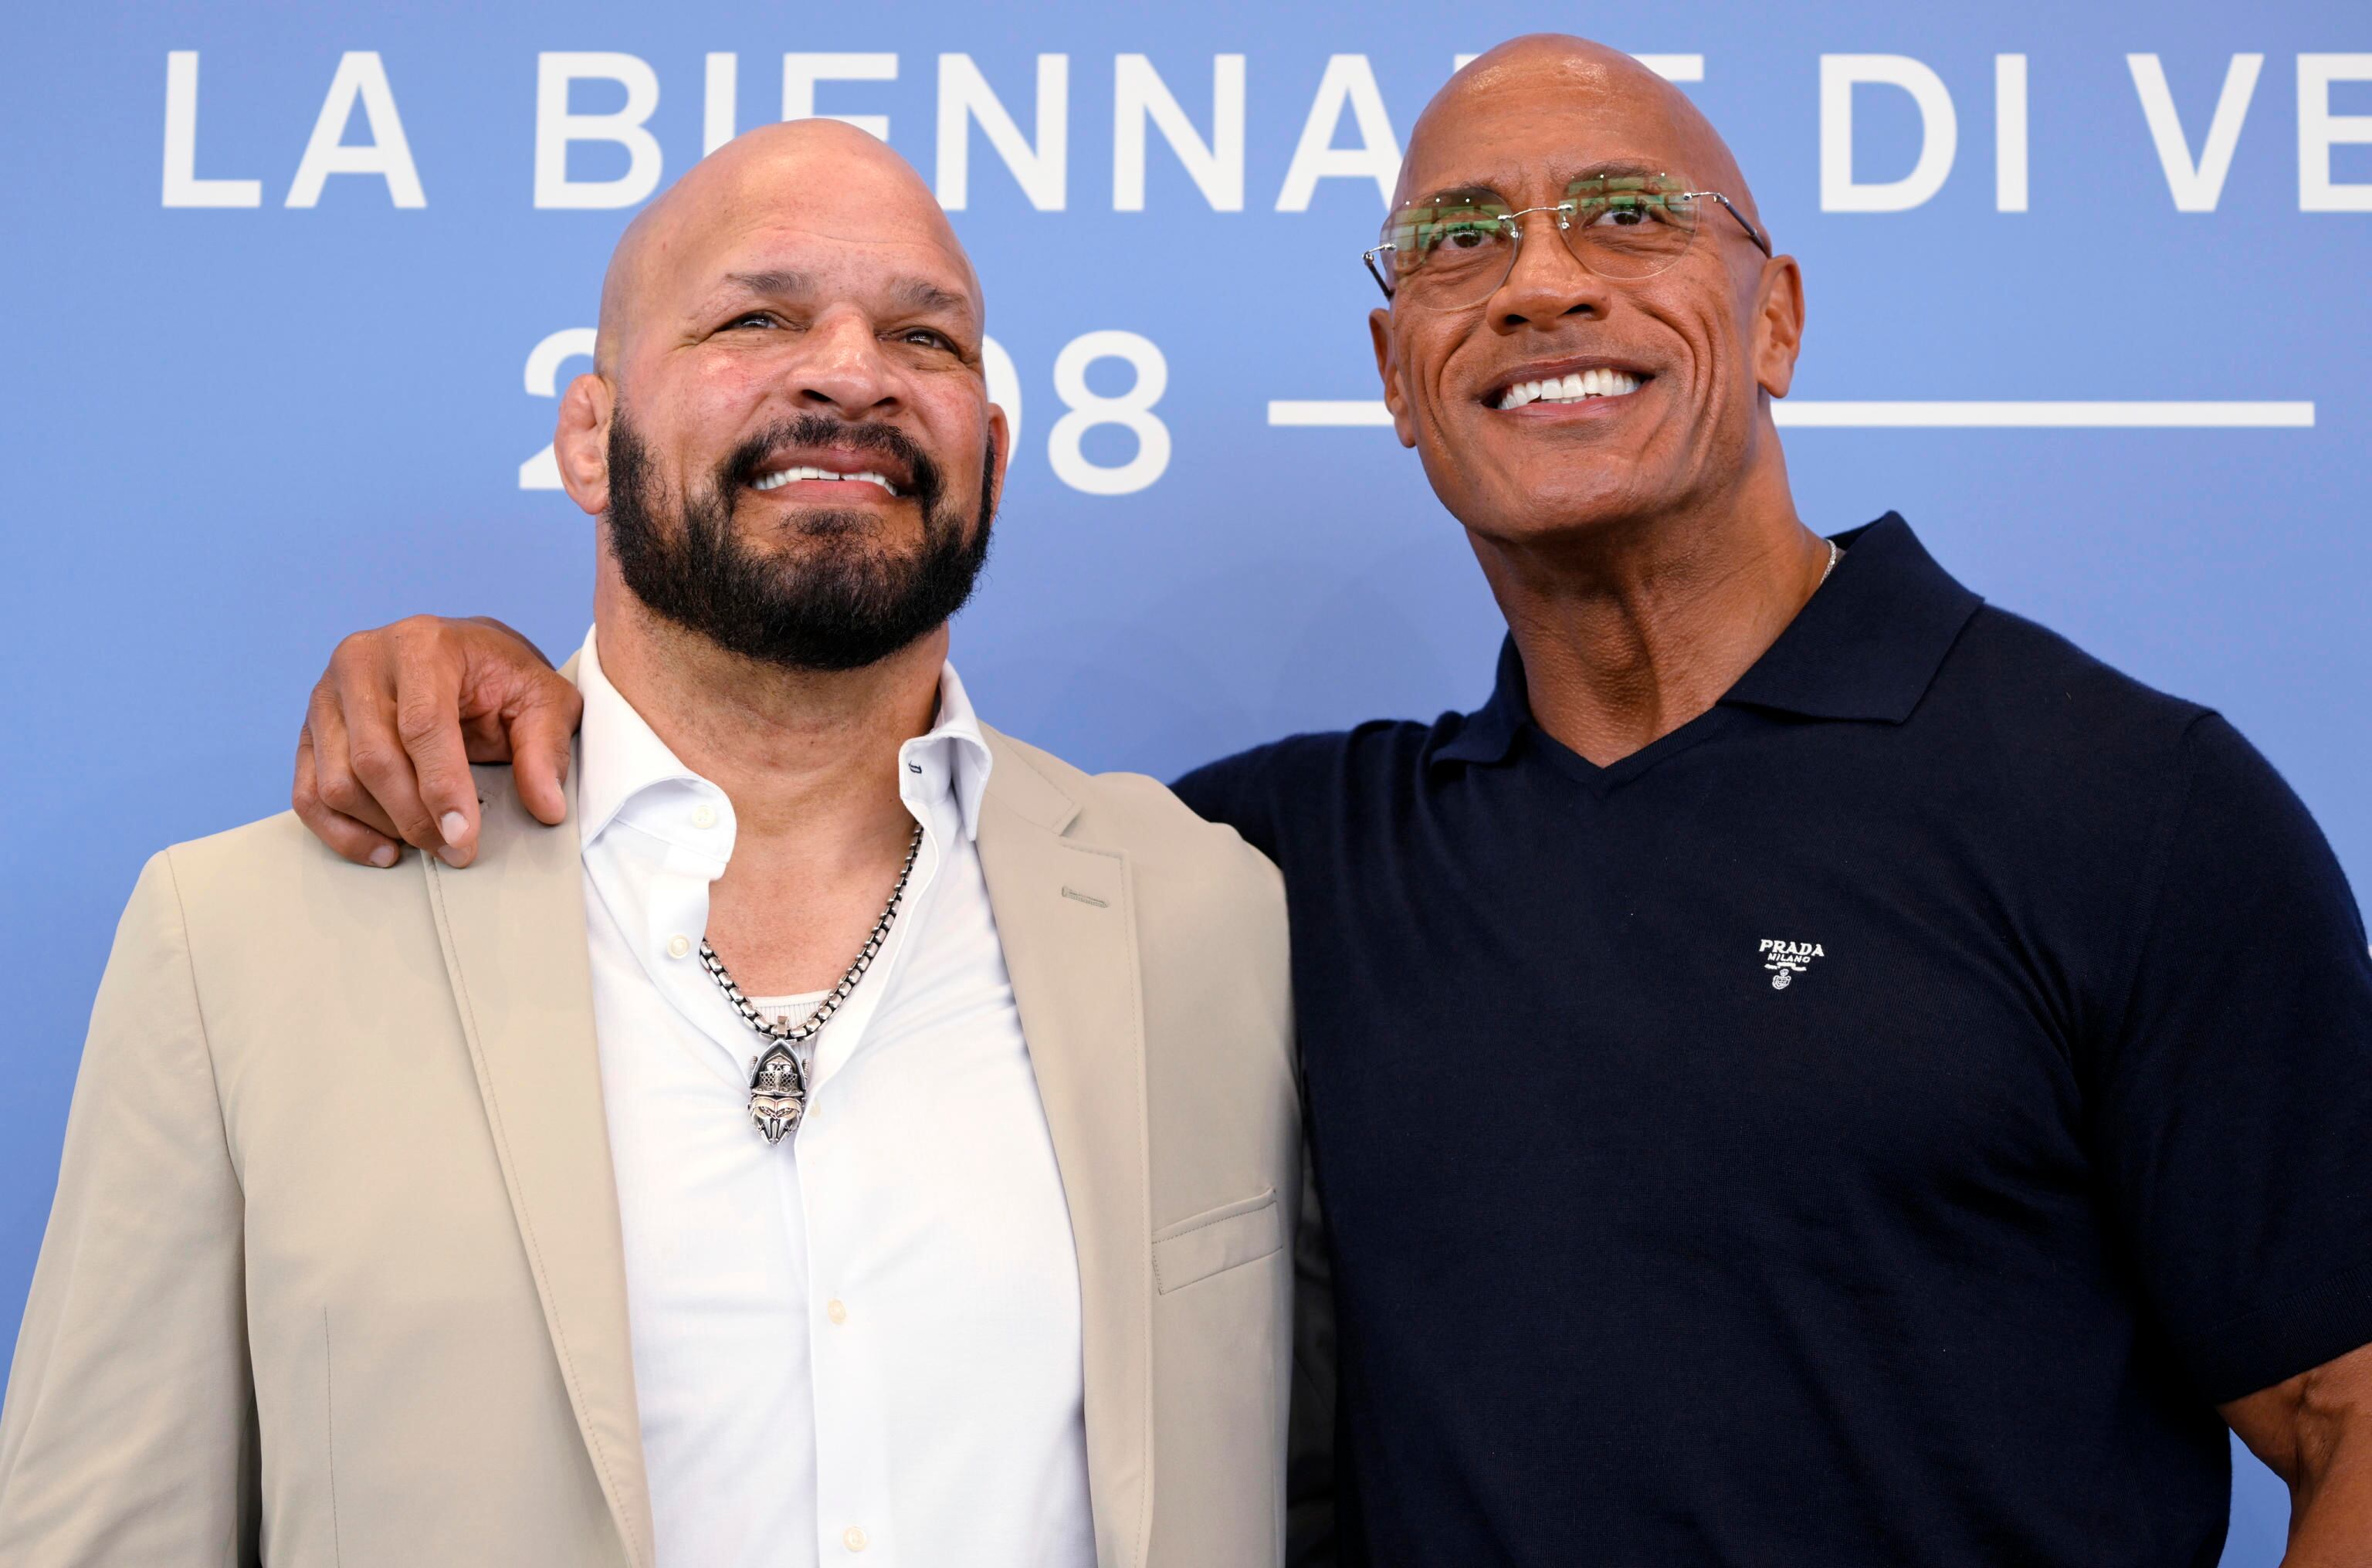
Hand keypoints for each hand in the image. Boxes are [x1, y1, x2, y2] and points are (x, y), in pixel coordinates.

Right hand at [293, 616, 580, 868]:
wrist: (461, 655)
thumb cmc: (500, 677)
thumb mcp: (543, 699)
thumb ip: (544, 749)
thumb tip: (546, 807)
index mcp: (421, 644)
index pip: (421, 725)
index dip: (442, 788)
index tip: (463, 837)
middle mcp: (362, 661)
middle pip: (373, 760)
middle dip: (415, 818)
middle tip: (456, 851)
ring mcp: (326, 696)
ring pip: (336, 783)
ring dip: (383, 826)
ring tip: (430, 843)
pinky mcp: (310, 730)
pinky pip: (308, 794)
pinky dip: (342, 832)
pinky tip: (386, 849)